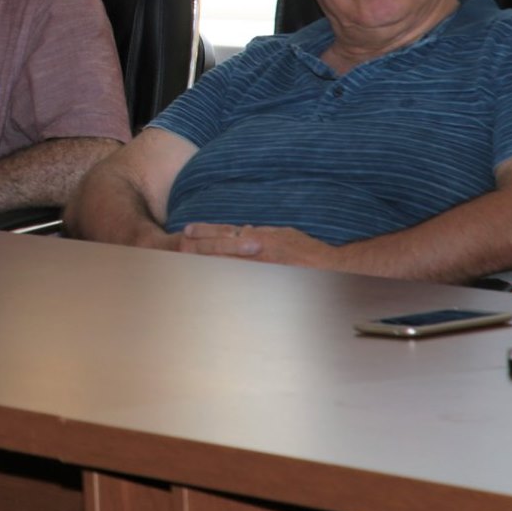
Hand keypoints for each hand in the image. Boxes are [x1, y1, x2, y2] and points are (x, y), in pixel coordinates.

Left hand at [178, 222, 340, 267]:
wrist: (331, 268)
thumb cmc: (308, 251)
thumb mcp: (284, 234)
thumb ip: (262, 232)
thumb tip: (244, 230)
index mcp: (259, 238)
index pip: (225, 232)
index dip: (205, 231)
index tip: (189, 229)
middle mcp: (256, 252)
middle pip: (219, 248)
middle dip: (198, 245)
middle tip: (180, 242)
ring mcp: (259, 269)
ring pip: (225, 264)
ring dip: (205, 261)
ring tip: (186, 257)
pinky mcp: (265, 281)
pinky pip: (239, 279)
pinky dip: (223, 276)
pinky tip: (207, 276)